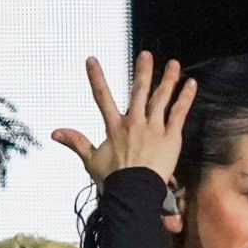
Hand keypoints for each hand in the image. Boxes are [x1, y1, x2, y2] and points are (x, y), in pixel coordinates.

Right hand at [51, 53, 195, 185]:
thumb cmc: (113, 181)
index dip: (96, 77)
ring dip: (168, 79)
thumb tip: (55, 133)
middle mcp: (134, 122)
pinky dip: (185, 97)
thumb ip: (75, 142)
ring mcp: (154, 128)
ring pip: (161, 97)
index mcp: (115, 127)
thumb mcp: (90, 160)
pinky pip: (179, 113)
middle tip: (146, 55)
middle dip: (143, 71)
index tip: (91, 60)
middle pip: (139, 91)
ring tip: (174, 64)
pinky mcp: (170, 137)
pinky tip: (191, 84)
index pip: (102, 97)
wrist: (133, 193)